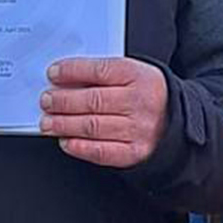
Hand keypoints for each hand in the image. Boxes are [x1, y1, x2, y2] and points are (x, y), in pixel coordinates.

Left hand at [39, 56, 167, 168]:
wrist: (176, 121)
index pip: (100, 71)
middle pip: (93, 100)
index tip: (53, 74)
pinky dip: (79, 147)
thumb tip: (66, 79)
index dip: (72, 71)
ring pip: (93, 126)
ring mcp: (138, 129)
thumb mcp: (133, 73)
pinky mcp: (134, 152)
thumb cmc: (148, 94)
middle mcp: (139, 102)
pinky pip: (101, 151)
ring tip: (48, 122)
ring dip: (64, 124)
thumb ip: (103, 74)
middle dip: (63, 101)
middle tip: (46, 100)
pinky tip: (66, 141)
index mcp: (139, 76)